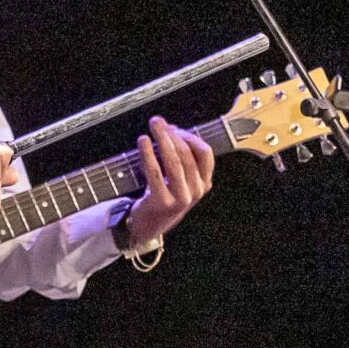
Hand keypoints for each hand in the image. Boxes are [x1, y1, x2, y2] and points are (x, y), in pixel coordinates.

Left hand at [121, 117, 215, 246]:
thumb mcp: (179, 179)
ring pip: (174, 162)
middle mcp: (196, 191)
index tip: (173, 128)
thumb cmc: (164, 196)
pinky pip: (155, 172)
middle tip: (157, 122)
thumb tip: (168, 128)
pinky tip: (143, 142)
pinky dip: (148, 154)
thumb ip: (178, 156)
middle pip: (187, 154)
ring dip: (162, 140)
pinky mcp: (163, 201)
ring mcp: (181, 198)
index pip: (205, 153)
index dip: (189, 137)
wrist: (149, 225)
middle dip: (172, 134)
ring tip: (153, 127)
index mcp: (204, 183)